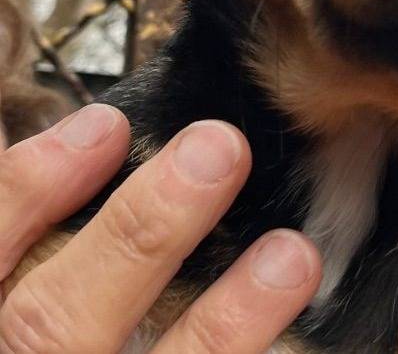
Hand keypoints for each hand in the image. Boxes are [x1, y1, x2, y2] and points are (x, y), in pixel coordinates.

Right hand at [0, 104, 321, 352]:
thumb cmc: (34, 344)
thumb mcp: (8, 303)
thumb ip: (21, 253)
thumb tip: (65, 146)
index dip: (32, 189)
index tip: (107, 126)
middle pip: (55, 323)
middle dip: (141, 232)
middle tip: (221, 149)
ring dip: (223, 325)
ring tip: (293, 254)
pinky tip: (310, 351)